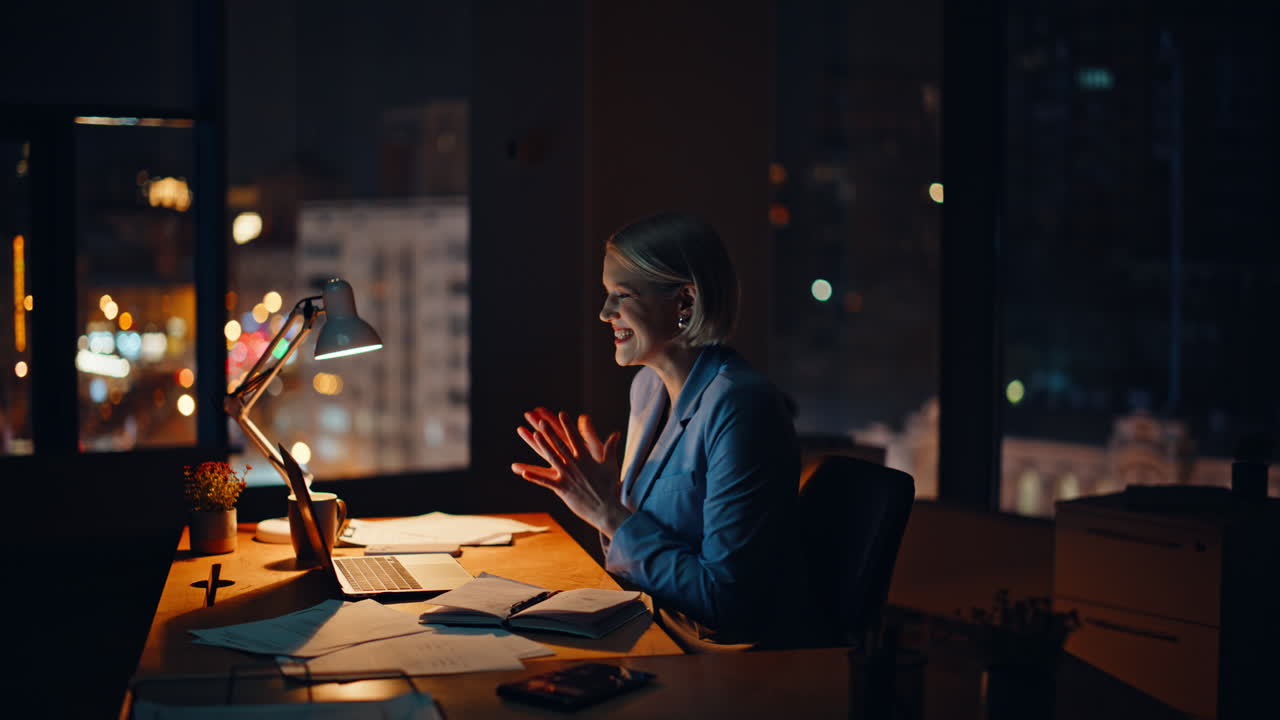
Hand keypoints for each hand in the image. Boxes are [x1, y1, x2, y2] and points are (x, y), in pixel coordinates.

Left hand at [511, 407, 628, 536]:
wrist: (606, 509)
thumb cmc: (610, 487)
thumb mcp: (611, 465)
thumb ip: (611, 447)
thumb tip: (617, 433)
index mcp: (586, 459)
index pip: (575, 438)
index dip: (567, 425)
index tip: (561, 413)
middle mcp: (575, 465)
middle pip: (560, 445)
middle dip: (550, 432)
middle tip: (541, 421)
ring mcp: (567, 477)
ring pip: (552, 458)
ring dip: (542, 446)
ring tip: (534, 435)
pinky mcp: (562, 489)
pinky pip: (546, 482)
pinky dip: (535, 477)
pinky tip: (524, 472)